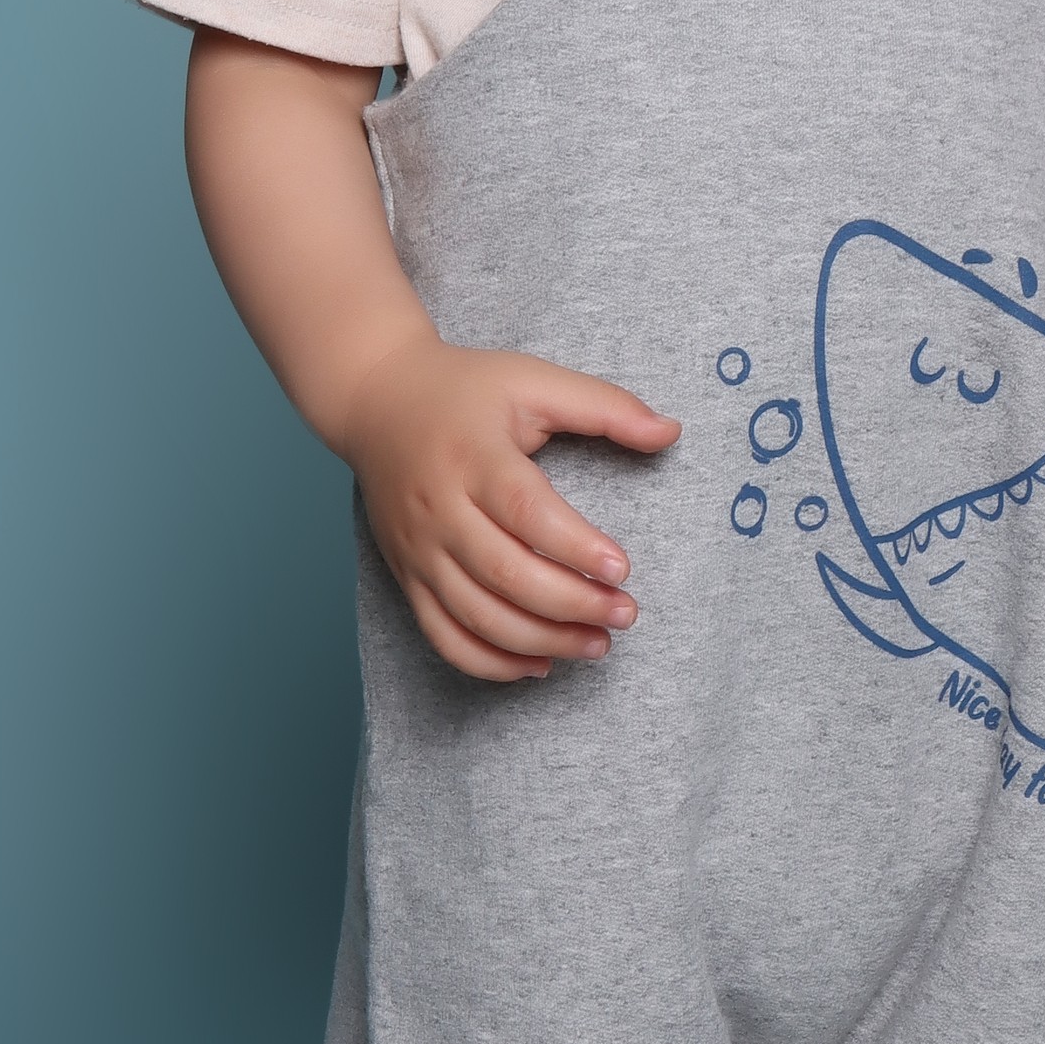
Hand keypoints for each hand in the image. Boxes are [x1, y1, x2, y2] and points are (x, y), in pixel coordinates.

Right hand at [334, 335, 680, 681]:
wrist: (374, 402)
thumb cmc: (463, 391)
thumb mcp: (532, 380)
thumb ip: (604, 407)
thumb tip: (670, 433)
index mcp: (473, 456)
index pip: (524, 511)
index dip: (575, 545)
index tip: (623, 568)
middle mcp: (440, 508)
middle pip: (505, 574)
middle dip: (572, 604)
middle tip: (625, 613)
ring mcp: (419, 549)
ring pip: (477, 616)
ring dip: (542, 641)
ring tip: (597, 644)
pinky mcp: (408, 576)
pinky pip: (444, 636)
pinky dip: (490, 663)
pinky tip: (539, 663)